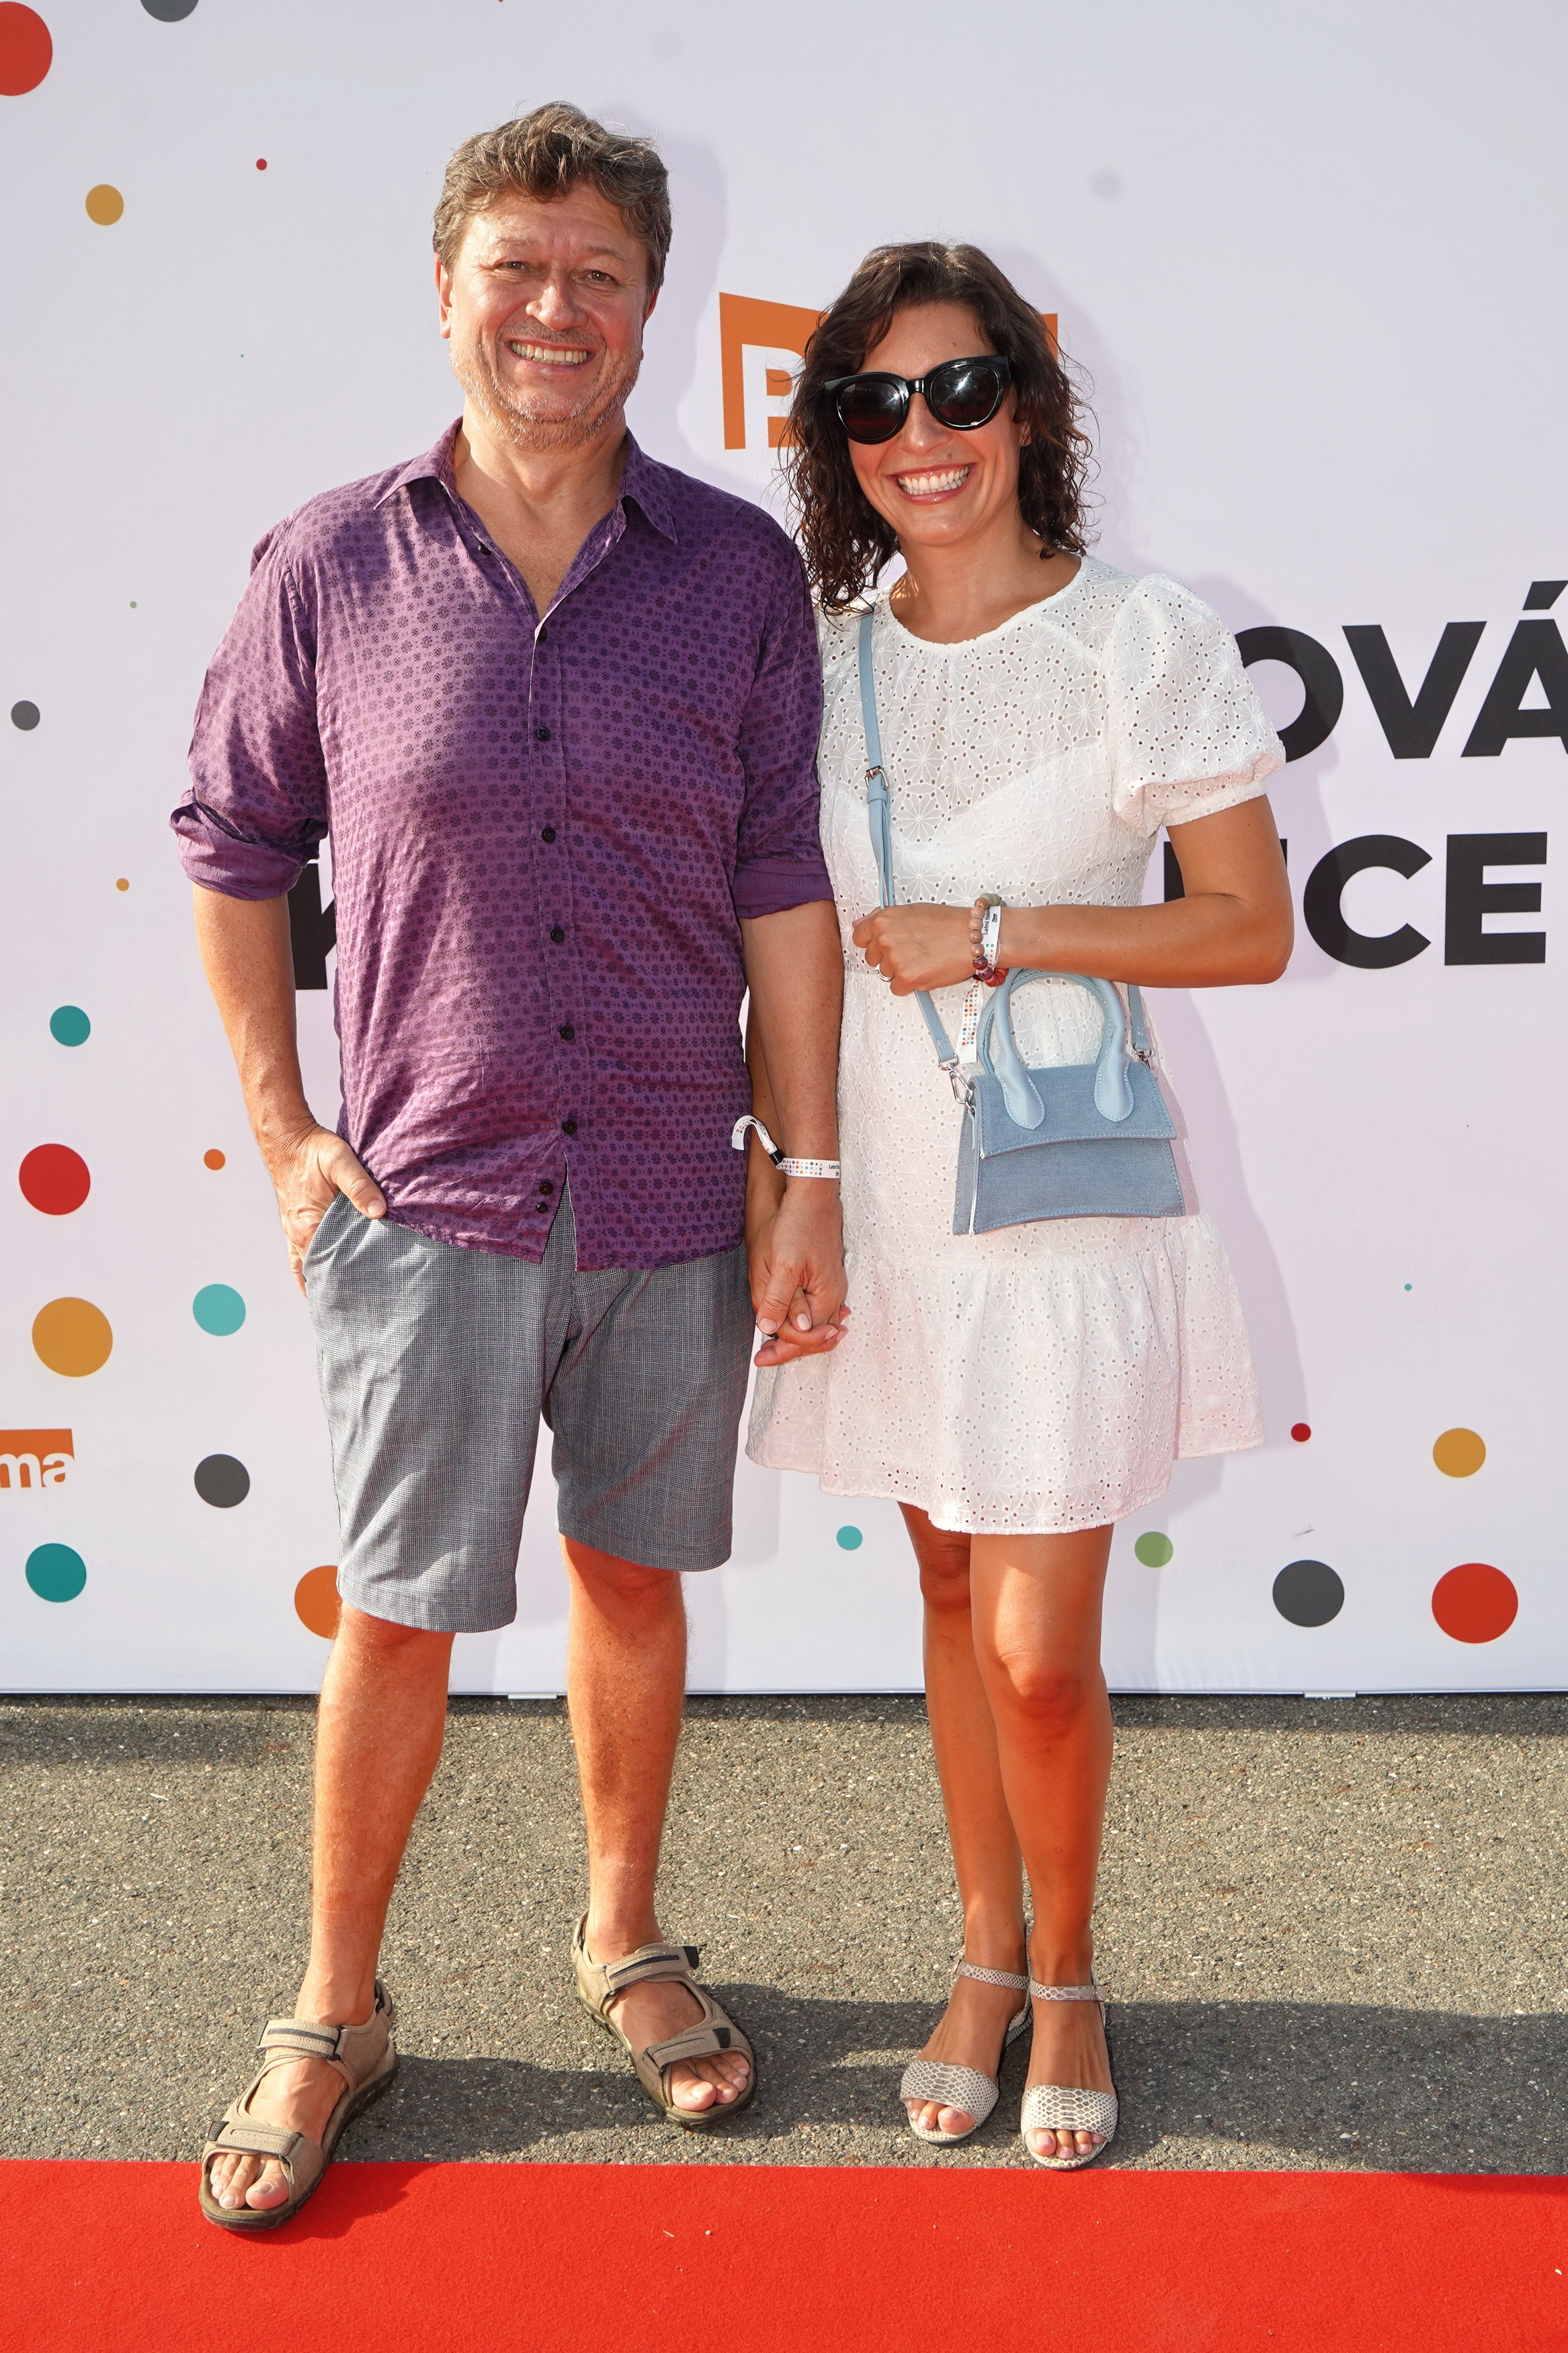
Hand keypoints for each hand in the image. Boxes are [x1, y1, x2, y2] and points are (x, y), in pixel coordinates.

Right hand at [261, 1122, 386, 1292]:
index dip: (344, 1282)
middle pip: (318, 1270)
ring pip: (308, 1265)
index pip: (327, 1265)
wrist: (287, 1138)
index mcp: (309, 1225)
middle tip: (358, 1307)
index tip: (360, 1300)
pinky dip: (307, 1270)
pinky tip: (315, 1283)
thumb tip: (378, 1211)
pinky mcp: (296, 1224)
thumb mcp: (341, 1161)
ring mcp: (295, 1230)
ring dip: (322, 1280)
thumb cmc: (313, 1150)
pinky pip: (299, 1256)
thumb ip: (360, 1186)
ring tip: (339, 1302)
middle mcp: (298, 1233)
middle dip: (336, 1287)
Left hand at [748, 1181, 847, 1368]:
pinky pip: (816, 1309)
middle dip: (789, 1348)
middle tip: (763, 1358)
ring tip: (773, 1348)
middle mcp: (833, 1297)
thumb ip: (781, 1300)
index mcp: (825, 1297)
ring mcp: (831, 1287)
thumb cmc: (798, 1225)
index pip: (804, 1337)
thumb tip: (774, 1331)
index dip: (781, 1350)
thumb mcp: (784, 1264)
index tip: (759, 1359)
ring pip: (814, 1324)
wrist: (812, 1194)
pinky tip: (794, 1324)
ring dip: (795, 1337)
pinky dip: (803, 1321)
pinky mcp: (825, 1278)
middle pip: (812, 1336)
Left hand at [851, 903, 972, 993]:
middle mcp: (885, 938)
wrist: (973, 937)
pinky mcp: (906, 978)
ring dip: (901, 971)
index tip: (883, 946)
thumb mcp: (910, 911)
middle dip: (888, 958)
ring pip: (886, 975)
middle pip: (872, 959)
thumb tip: (859, 925)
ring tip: (923, 959)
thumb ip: (882, 919)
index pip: (859, 938)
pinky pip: (897, 989)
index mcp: (884, 920)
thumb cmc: (948, 923)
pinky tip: (925, 971)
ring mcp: (895, 959)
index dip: (872, 944)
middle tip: (912, 952)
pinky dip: (909, 985)